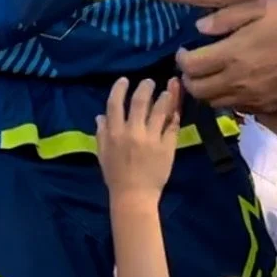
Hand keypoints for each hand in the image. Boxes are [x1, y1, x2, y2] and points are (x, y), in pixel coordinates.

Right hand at [97, 77, 179, 204]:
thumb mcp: (102, 154)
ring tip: (168, 90)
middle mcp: (133, 132)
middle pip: (140, 101)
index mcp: (114, 133)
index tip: (125, 80)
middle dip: (145, 87)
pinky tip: (175, 110)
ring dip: (165, 97)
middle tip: (150, 82)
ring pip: (160, 110)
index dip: (119, 88)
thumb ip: (102, 133)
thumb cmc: (116, 176)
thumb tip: (100, 116)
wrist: (134, 196)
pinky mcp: (167, 146)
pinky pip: (172, 126)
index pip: (115, 103)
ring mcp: (152, 138)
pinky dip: (174, 116)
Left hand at [177, 0, 276, 109]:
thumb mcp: (260, 6)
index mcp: (232, 54)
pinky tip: (233, 84)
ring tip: (210, 75)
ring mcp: (250, 98)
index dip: (181, 59)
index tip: (185, 50)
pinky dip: (226, 98)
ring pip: (213, 102)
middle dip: (188, 78)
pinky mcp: (264, 107)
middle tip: (194, 65)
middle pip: (197, 90)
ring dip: (205, 90)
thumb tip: (198, 28)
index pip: (190, 66)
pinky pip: (234, 108)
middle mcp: (236, 81)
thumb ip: (225, 16)